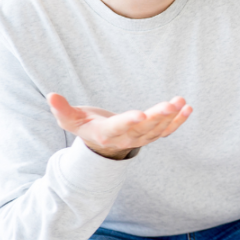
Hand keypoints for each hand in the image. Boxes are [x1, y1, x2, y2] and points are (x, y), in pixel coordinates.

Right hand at [47, 93, 192, 159]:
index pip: (119, 128)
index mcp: (106, 134)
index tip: (140, 114)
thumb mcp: (71, 120)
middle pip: (144, 128)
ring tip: (181, 101)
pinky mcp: (152, 135)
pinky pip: (167, 131)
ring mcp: (141, 138)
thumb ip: (62, 110)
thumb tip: (51, 96)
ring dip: (172, 117)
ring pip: (158, 129)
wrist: (102, 143)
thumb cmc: (86, 126)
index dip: (129, 121)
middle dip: (158, 117)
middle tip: (171, 105)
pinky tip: (188, 108)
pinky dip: (179, 122)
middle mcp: (126, 138)